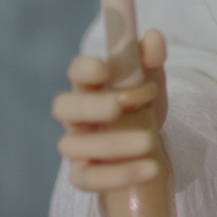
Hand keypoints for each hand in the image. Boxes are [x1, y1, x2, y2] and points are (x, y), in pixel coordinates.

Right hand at [53, 29, 169, 192]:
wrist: (147, 151)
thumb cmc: (141, 108)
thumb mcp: (152, 82)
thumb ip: (152, 61)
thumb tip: (154, 37)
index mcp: (90, 87)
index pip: (76, 73)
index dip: (84, 69)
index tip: (104, 67)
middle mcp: (76, 117)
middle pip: (63, 107)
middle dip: (92, 105)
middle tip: (123, 104)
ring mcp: (76, 148)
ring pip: (72, 146)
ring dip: (112, 143)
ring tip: (150, 141)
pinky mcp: (84, 176)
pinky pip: (89, 179)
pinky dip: (119, 174)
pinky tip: (151, 168)